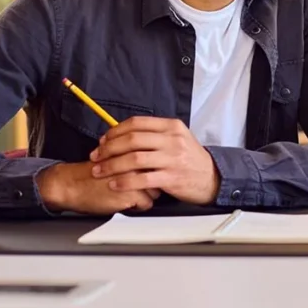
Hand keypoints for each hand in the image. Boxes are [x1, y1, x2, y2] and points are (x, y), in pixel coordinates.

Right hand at [35, 161, 157, 214]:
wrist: (72, 184)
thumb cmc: (92, 172)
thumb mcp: (114, 156)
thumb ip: (133, 155)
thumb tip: (151, 161)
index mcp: (133, 149)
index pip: (156, 160)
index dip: (151, 169)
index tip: (145, 173)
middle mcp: (137, 162)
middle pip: (158, 175)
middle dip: (151, 181)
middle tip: (138, 184)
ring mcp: (136, 178)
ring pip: (156, 191)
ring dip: (146, 194)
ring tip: (130, 193)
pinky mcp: (132, 194)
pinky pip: (147, 204)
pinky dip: (138, 206)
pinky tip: (126, 202)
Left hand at [90, 117, 220, 204]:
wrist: (211, 177)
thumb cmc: (189, 159)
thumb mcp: (177, 138)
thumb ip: (154, 134)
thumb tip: (123, 134)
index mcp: (171, 126)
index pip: (137, 123)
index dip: (115, 131)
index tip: (103, 140)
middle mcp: (173, 140)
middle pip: (132, 139)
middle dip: (109, 148)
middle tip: (96, 156)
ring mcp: (173, 158)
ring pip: (135, 158)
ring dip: (112, 165)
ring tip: (99, 171)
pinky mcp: (172, 177)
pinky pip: (143, 178)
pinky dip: (125, 181)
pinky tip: (115, 184)